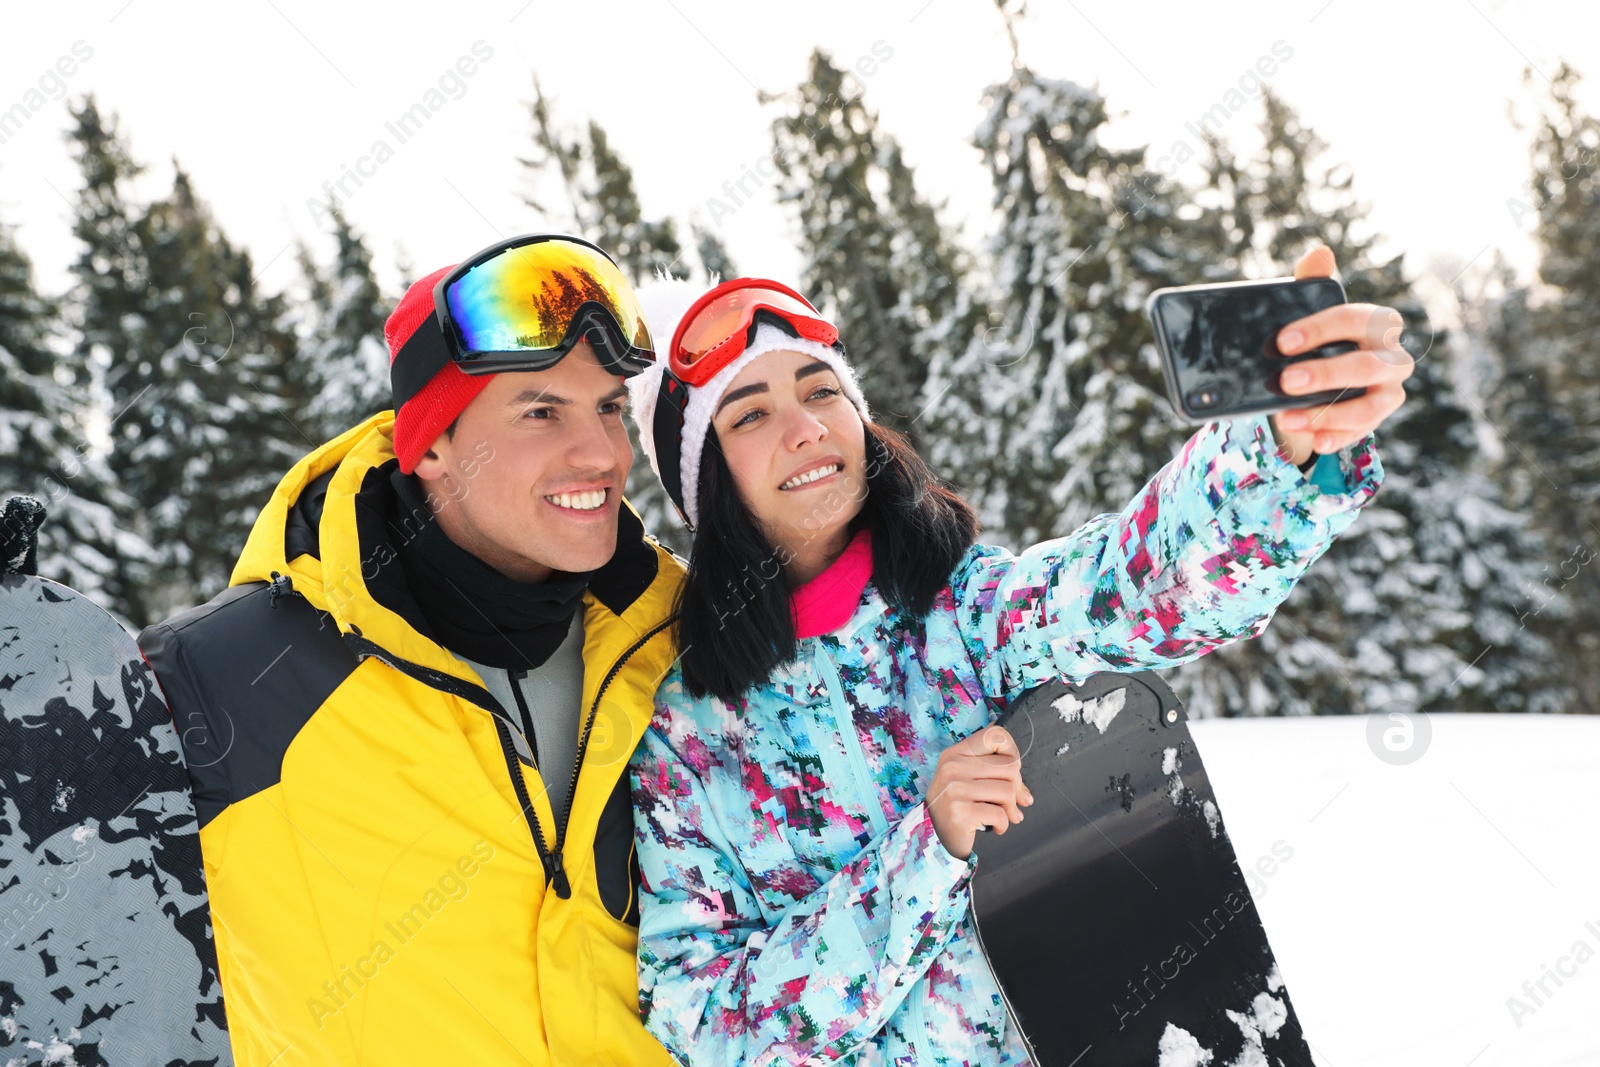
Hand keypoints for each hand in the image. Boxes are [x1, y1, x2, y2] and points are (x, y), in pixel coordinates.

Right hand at [925, 725, 1032, 859]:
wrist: (932, 835)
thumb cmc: (954, 804)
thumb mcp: (964, 775)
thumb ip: (988, 765)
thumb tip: (1018, 765)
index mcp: (956, 753)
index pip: (996, 735)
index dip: (1013, 752)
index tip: (1012, 771)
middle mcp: (953, 767)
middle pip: (1010, 766)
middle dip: (1018, 787)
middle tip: (1014, 801)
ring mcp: (955, 790)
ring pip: (1008, 791)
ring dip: (1011, 808)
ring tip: (1005, 815)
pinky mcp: (961, 813)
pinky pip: (1000, 814)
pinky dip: (1003, 824)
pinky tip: (996, 827)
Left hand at [1269, 245, 1413, 464]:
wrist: (1326, 374)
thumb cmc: (1320, 336)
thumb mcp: (1312, 311)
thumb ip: (1312, 284)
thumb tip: (1319, 253)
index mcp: (1377, 323)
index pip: (1354, 320)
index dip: (1319, 329)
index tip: (1282, 342)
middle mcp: (1392, 356)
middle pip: (1364, 366)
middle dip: (1324, 374)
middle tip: (1284, 381)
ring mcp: (1390, 390)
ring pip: (1369, 404)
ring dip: (1327, 412)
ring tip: (1288, 416)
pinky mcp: (1380, 416)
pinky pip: (1362, 431)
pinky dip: (1336, 436)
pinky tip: (1314, 440)